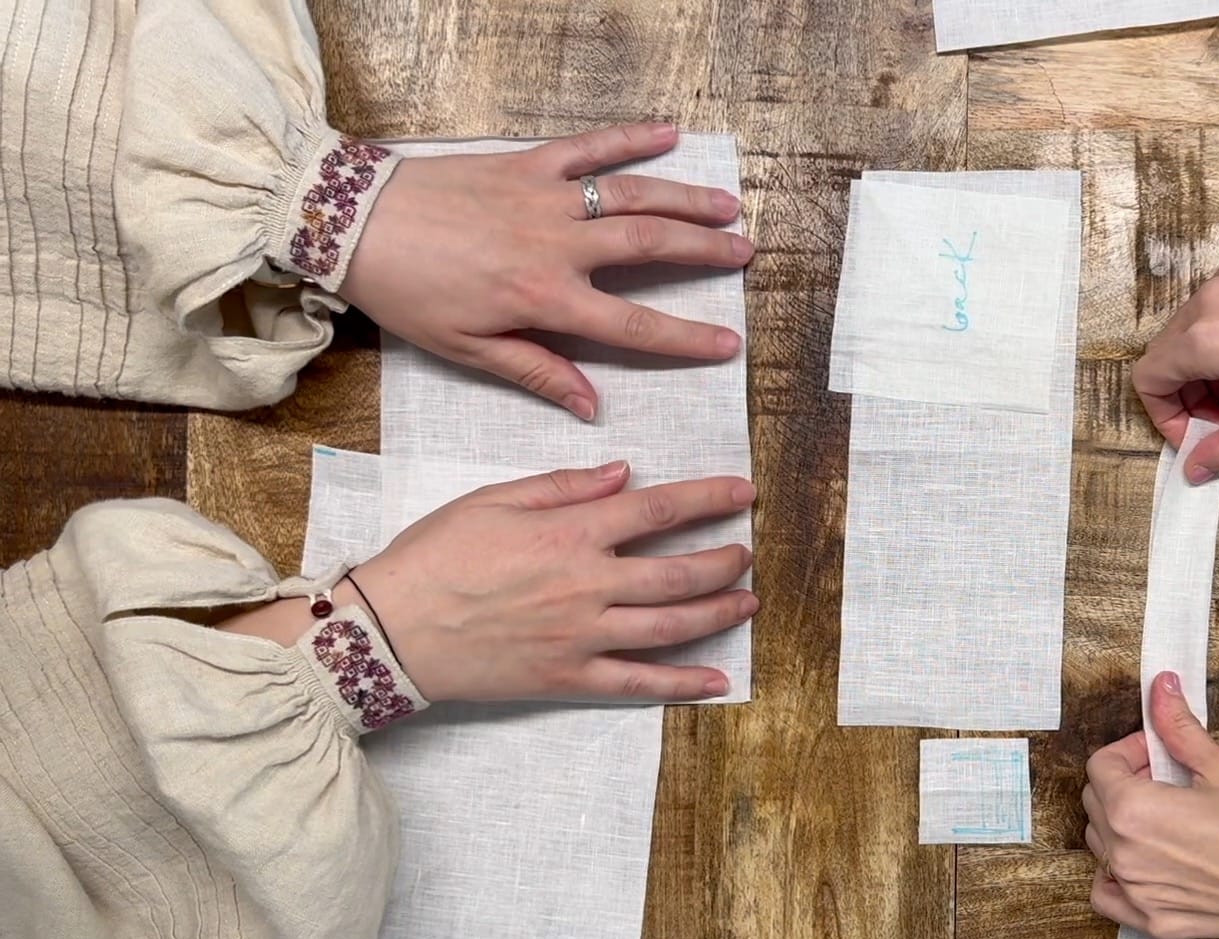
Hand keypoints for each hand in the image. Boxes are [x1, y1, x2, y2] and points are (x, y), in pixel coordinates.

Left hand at [340, 123, 752, 420]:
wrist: (352, 224)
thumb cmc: (407, 292)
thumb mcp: (467, 349)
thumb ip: (537, 372)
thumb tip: (591, 406)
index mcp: (543, 300)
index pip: (632, 327)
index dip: (685, 339)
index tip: (727, 344)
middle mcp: (555, 246)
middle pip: (650, 248)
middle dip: (704, 253)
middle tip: (746, 254)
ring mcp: (544, 198)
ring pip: (632, 196)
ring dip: (685, 200)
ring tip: (727, 207)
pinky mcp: (524, 163)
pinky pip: (588, 149)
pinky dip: (629, 138)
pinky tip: (669, 133)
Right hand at [347, 462, 755, 702]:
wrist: (389, 629)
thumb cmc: (434, 557)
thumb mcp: (492, 499)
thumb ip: (563, 485)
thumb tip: (623, 473)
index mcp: (569, 533)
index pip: (657, 509)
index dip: (708, 499)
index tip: (742, 493)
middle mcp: (587, 584)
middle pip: (678, 572)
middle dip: (724, 560)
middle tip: (748, 550)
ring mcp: (582, 636)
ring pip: (671, 626)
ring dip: (718, 613)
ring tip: (748, 602)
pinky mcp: (569, 677)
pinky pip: (638, 682)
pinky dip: (682, 684)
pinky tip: (718, 681)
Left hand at [1083, 672, 1218, 938]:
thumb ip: (1179, 729)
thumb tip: (1160, 687)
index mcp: (1134, 812)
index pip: (1101, 767)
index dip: (1131, 749)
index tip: (1160, 750)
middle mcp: (1125, 857)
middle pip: (1097, 805)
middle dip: (1126, 781)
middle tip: (1170, 776)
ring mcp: (1139, 896)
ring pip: (1104, 847)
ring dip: (1123, 823)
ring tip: (1170, 815)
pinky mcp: (1158, 923)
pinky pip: (1111, 896)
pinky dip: (1116, 876)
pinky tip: (1149, 861)